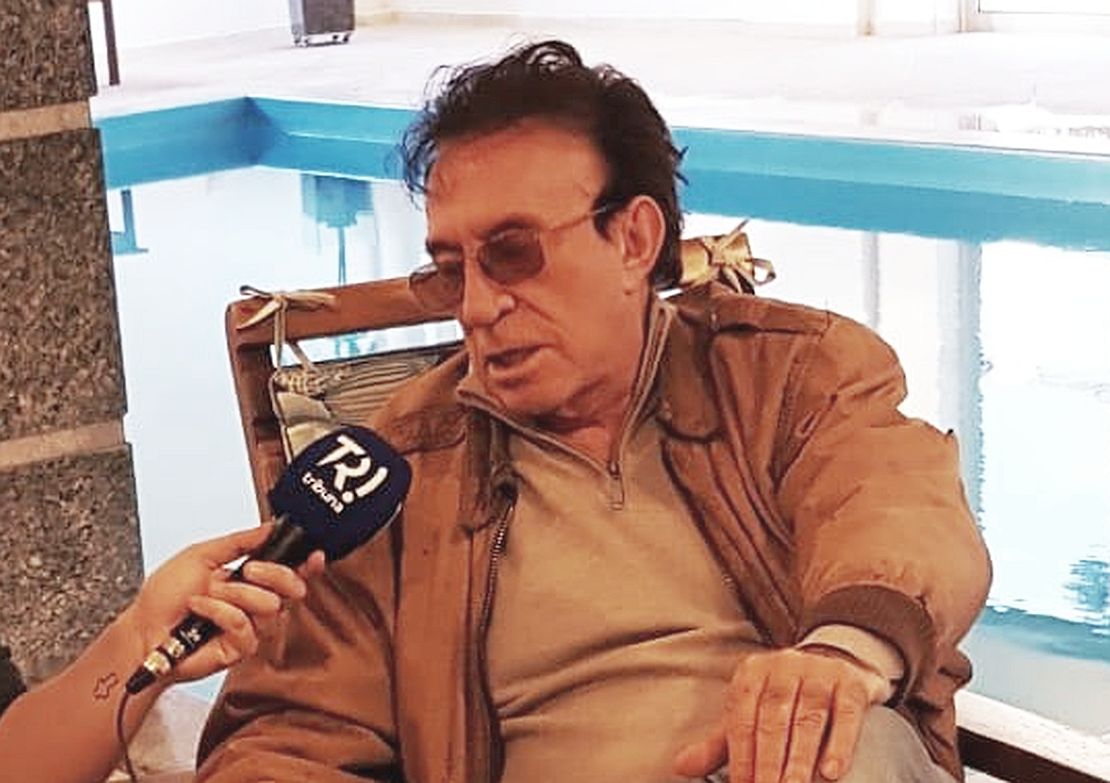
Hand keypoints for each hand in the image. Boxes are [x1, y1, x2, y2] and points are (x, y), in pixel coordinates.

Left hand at [120, 524, 325, 684]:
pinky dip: (219, 613)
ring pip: (270, 606)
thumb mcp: (201, 555)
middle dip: (273, 574)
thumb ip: (238, 542)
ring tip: (206, 597)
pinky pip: (246, 626)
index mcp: (250, 579)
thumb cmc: (164, 596)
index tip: (313, 554)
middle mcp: (255, 603)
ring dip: (235, 595)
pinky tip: (200, 613)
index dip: (307, 564)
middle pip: (293, 588)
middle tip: (247, 571)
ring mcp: (250, 627)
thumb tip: (269, 527)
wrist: (142, 631)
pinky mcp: (241, 649)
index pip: (290, 572)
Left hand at [673, 648, 888, 782]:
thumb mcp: (752, 712)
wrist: (837, 659)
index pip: (742, 719)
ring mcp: (819, 672)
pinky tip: (831, 774)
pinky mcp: (850, 683)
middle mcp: (783, 667)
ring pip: (808, 721)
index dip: (740, 757)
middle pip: (773, 721)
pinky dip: (838, 746)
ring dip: (799, 762)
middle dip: (768, 764)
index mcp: (752, 673)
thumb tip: (682, 767)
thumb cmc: (787, 696)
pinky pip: (845, 716)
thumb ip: (722, 742)